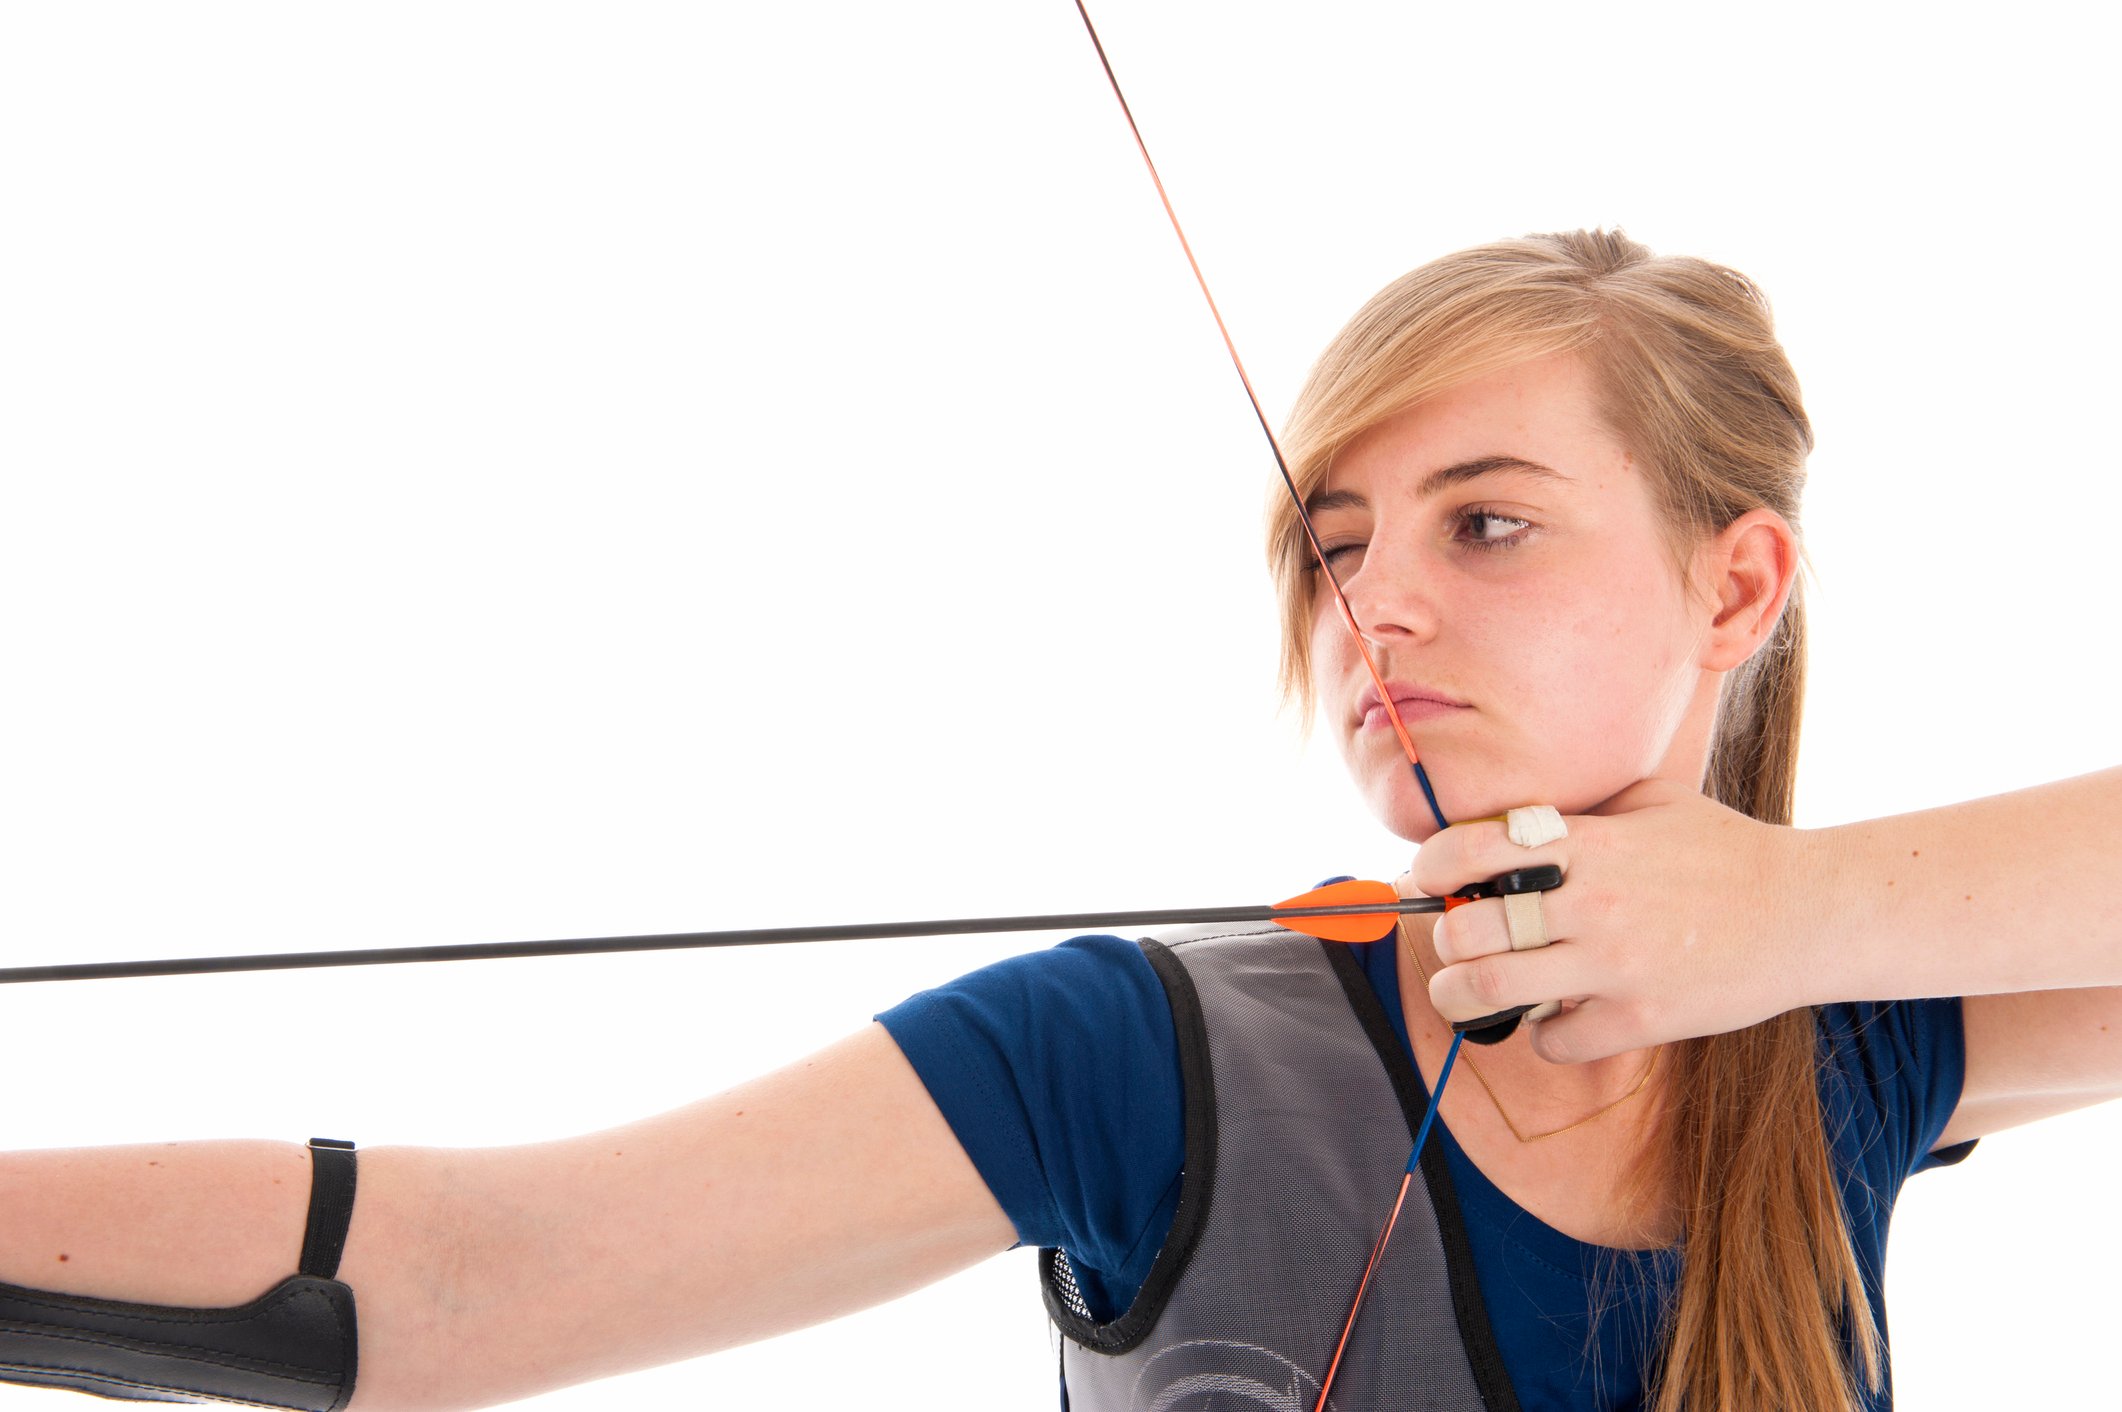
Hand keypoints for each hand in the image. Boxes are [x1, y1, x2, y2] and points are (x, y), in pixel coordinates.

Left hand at [1411, 779, 1813, 1062]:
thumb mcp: (1653, 803)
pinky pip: (1552, 1040)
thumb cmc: (1727, 852)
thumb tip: (1512, 819)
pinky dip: (1541, 1034)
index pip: (1472, 848)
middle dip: (1446, 935)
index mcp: (1590, 843)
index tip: (1426, 877)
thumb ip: (1583, 808)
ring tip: (1462, 991)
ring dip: (1461, 993)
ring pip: (1491, 987)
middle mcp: (1593, 902)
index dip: (1432, 865)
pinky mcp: (1640, 1020)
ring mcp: (1615, 965)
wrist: (1808, 912)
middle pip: (1469, 926)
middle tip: (1454, 939)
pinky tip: (1557, 1018)